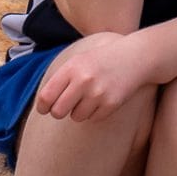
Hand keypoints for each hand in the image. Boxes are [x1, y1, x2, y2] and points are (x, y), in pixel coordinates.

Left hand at [34, 33, 149, 121]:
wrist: (134, 57)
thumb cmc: (100, 60)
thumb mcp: (78, 61)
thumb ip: (60, 79)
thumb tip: (42, 104)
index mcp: (72, 68)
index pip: (46, 97)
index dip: (43, 106)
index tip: (45, 108)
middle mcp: (83, 80)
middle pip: (58, 112)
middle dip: (59, 112)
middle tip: (67, 105)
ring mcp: (98, 93)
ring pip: (76, 117)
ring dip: (80, 111)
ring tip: (91, 96)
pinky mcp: (111, 103)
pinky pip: (93, 118)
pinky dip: (95, 112)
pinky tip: (103, 97)